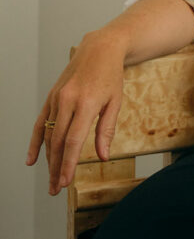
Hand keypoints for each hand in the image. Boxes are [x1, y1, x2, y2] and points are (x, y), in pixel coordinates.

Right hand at [28, 30, 126, 194]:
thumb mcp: (115, 102)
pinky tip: (32, 159)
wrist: (99, 49)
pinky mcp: (51, 97)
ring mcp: (56, 98)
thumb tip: (103, 157)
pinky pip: (40, 123)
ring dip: (48, 159)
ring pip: (48, 135)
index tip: (64, 183)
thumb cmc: (111, 76)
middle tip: (55, 189)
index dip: (67, 164)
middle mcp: (67, 101)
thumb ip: (106, 130)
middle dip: (55, 168)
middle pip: (58, 142)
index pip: (73, 141)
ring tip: (50, 179)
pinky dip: (36, 142)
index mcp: (87, 103)